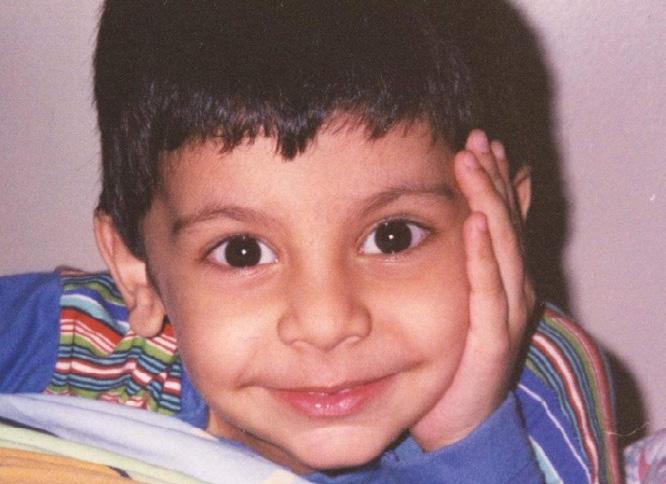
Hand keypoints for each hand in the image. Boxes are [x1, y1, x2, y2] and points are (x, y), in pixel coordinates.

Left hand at [410, 129, 535, 450]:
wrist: (456, 416)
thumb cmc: (451, 355)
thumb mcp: (456, 299)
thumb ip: (458, 262)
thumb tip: (450, 223)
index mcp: (501, 277)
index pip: (502, 216)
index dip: (494, 177)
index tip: (478, 139)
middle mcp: (512, 289)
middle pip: (506, 222)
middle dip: (491, 178)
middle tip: (474, 138)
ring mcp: (506, 314)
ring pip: (502, 248)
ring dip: (489, 202)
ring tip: (473, 163)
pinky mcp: (491, 341)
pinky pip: (489, 292)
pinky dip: (484, 256)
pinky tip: (476, 224)